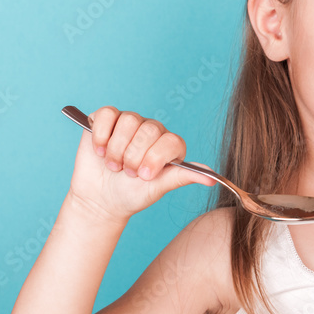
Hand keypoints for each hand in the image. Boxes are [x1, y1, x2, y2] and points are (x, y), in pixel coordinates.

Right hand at [68, 106, 216, 221]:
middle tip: (127, 173)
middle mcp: (152, 130)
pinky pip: (107, 114)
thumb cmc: (133, 194)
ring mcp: (130, 123)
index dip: (155, 158)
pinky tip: (100, 151)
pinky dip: (101, 135)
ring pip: (129, 120)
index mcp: (170, 145)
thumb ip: (182, 177)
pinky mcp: (106, 120)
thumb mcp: (158, 188)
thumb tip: (213, 178)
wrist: (100, 199)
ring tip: (113, 165)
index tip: (144, 176)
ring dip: (117, 149)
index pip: (171, 141)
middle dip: (134, 156)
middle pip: (149, 129)